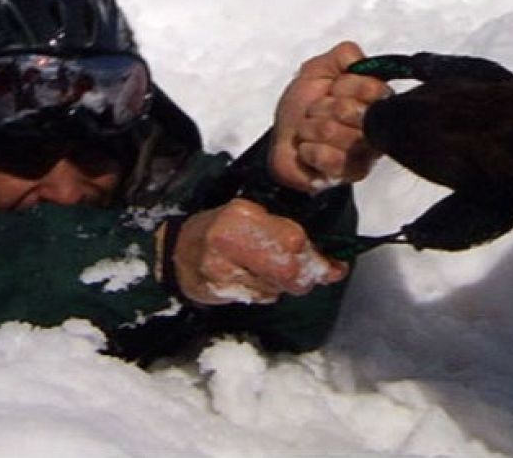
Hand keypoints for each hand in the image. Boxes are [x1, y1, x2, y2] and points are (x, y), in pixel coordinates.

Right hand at [161, 199, 346, 305]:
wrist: (177, 252)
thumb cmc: (223, 231)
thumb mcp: (254, 217)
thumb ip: (290, 234)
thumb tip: (335, 266)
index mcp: (244, 214)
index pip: (294, 240)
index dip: (318, 259)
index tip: (335, 268)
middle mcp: (230, 239)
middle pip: (288, 269)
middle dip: (305, 277)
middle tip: (307, 276)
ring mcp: (220, 268)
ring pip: (276, 288)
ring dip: (283, 285)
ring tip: (267, 271)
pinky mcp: (216, 290)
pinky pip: (259, 298)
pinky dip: (265, 293)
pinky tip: (251, 280)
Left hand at [269, 41, 391, 192]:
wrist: (283, 141)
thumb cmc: (304, 105)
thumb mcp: (319, 69)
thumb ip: (343, 55)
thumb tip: (358, 59)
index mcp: (377, 99)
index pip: (373, 88)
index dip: (344, 86)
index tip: (332, 89)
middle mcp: (378, 127)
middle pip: (352, 111)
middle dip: (322, 108)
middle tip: (316, 112)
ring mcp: (367, 154)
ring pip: (336, 133)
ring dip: (311, 129)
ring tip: (309, 131)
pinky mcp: (351, 175)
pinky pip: (330, 158)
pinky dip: (309, 150)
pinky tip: (308, 150)